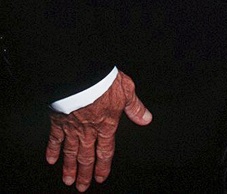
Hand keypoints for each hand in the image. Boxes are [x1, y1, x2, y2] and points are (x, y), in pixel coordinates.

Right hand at [46, 70, 151, 190]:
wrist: (82, 74)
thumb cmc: (104, 80)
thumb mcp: (127, 90)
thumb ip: (135, 107)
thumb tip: (145, 119)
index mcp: (106, 124)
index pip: (105, 151)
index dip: (103, 166)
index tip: (101, 177)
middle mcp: (89, 130)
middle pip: (86, 157)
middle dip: (85, 173)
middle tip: (82, 186)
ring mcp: (72, 127)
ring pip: (71, 152)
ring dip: (69, 167)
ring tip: (68, 180)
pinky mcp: (59, 120)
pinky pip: (55, 138)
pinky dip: (52, 149)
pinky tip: (51, 159)